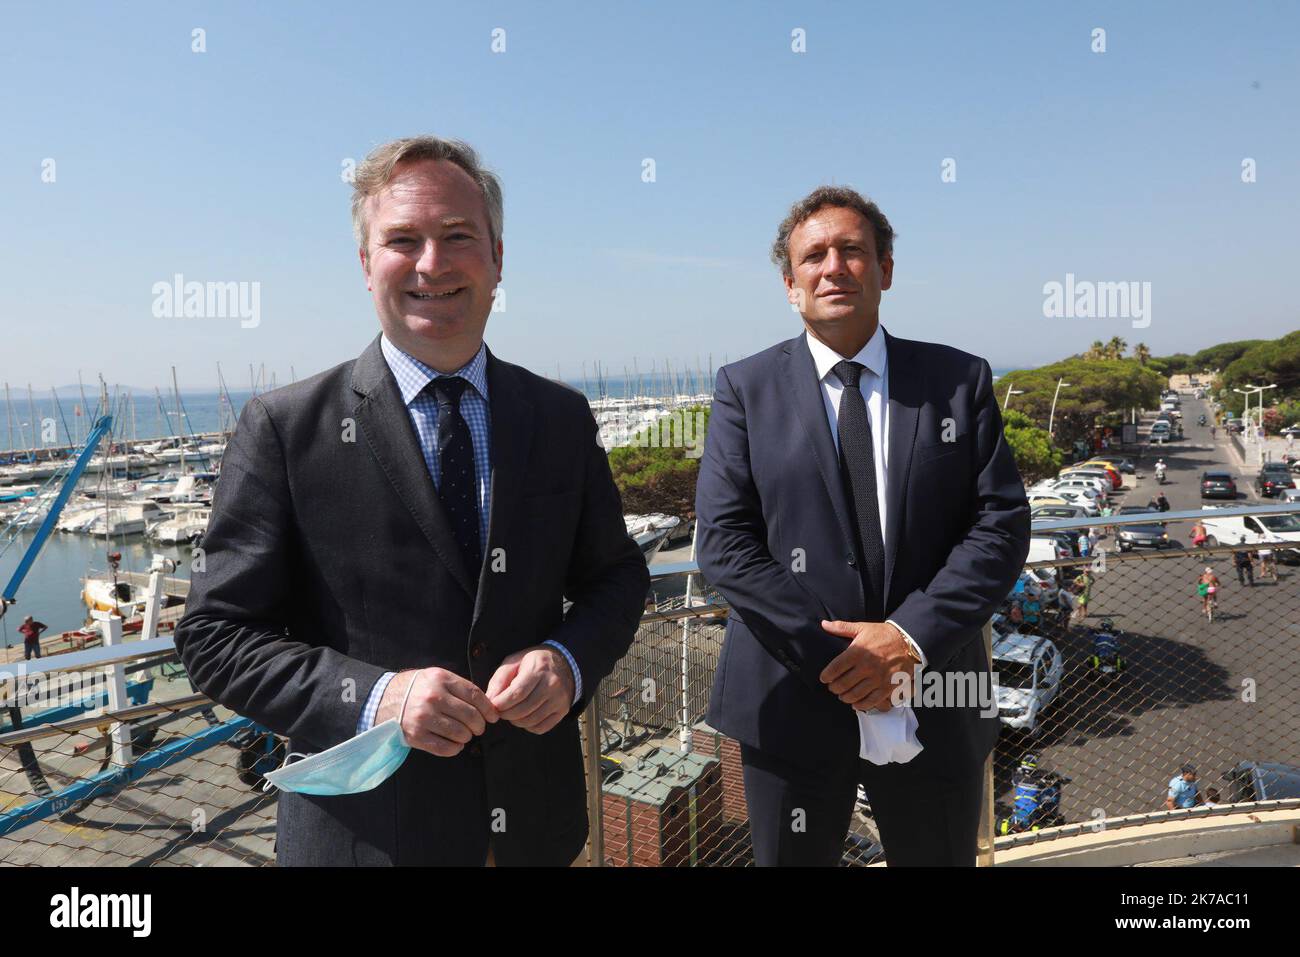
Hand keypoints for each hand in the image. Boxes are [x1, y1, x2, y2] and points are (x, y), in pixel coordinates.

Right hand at [378, 667, 497, 757]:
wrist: (384, 699)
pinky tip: (455, 744)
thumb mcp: (436, 677)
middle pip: (470, 716)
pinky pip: (446, 748)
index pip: (475, 696)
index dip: (488, 709)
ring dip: (467, 737)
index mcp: (441, 680)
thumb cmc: (417, 688)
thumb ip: (459, 687)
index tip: (493, 716)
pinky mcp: (416, 736)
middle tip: (478, 727)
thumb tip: (486, 705)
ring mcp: (424, 718)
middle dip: (479, 725)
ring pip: (461, 734)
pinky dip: (455, 748)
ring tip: (465, 734)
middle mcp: (433, 698)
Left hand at [486, 646, 575, 734]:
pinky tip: (525, 716)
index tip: (493, 705)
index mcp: (539, 669)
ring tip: (511, 712)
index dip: (501, 703)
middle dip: (506, 714)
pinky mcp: (563, 710)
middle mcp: (552, 684)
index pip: (517, 693)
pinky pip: (541, 728)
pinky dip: (528, 726)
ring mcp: (559, 699)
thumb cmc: (533, 662)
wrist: (563, 663)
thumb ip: (500, 679)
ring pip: (531, 720)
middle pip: (523, 709)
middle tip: (500, 710)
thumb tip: (489, 700)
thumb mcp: (514, 662)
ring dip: (515, 721)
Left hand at [818, 620, 916, 712]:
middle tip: (832, 687)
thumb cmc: (883, 635)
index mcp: (858, 652)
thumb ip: (841, 627)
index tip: (823, 678)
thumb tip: (823, 624)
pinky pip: (872, 701)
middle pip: (843, 684)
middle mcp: (867, 666)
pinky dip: (861, 705)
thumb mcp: (862, 627)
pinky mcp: (888, 687)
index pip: (835, 668)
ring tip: (842, 695)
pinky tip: (856, 704)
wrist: (907, 642)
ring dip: (845, 697)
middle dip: (834, 688)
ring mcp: (878, 678)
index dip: (826, 676)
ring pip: (855, 694)